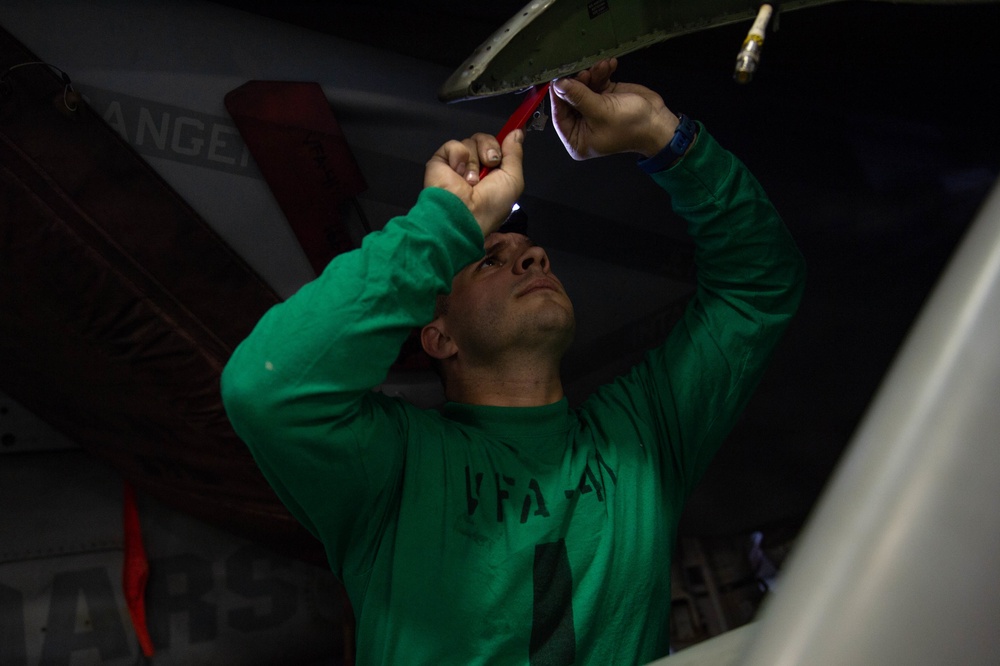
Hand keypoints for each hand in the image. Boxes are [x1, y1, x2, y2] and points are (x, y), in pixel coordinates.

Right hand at [424, 131, 524, 235]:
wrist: (462, 214)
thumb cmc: (490, 205)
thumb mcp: (513, 181)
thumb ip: (515, 155)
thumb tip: (517, 132)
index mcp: (493, 173)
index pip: (499, 147)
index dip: (505, 140)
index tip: (515, 128)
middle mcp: (476, 167)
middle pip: (486, 140)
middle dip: (491, 148)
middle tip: (490, 164)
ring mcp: (458, 163)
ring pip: (471, 141)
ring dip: (475, 160)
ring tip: (470, 180)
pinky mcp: (441, 161)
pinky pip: (454, 145)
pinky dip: (458, 157)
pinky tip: (457, 173)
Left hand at [550, 58, 678, 159]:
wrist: (658, 123)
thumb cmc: (630, 125)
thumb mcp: (601, 111)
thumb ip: (578, 97)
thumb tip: (558, 84)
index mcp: (576, 139)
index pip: (559, 115)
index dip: (559, 96)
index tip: (559, 78)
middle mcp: (581, 125)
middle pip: (570, 99)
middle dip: (578, 83)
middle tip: (585, 72)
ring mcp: (592, 109)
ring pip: (583, 87)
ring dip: (592, 74)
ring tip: (602, 67)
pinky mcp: (604, 96)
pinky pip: (596, 82)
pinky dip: (602, 73)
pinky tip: (610, 65)